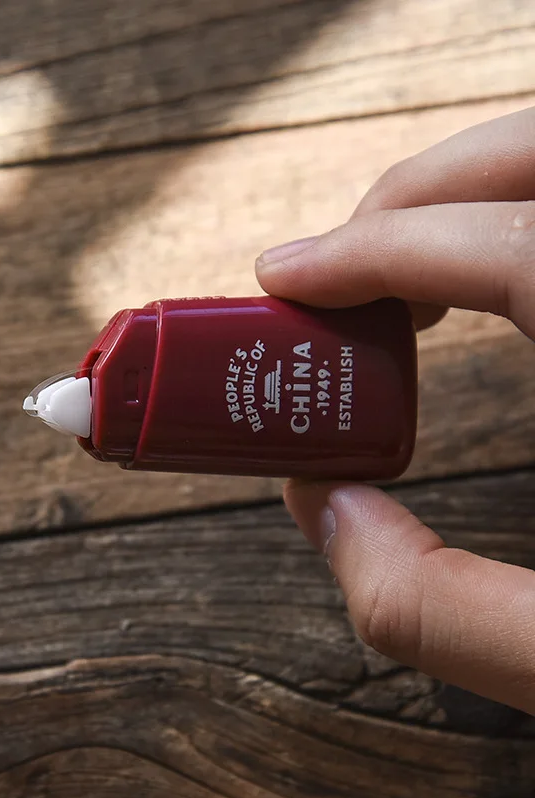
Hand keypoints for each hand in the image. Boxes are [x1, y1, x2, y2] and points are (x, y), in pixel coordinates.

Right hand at [255, 106, 534, 713]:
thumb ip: (437, 605)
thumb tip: (327, 505)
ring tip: (400, 268)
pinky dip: (517, 218)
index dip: (373, 249)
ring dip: (468, 193)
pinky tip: (487, 280)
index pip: (511, 247)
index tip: (285, 275)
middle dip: (415, 193)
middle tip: (337, 265)